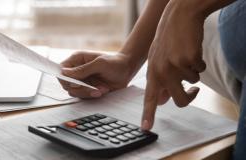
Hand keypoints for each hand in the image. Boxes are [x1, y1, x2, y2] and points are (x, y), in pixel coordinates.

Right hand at [59, 51, 135, 97]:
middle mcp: (77, 71)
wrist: (127, 70)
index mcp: (76, 60)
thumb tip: (65, 73)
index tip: (72, 83)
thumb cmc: (114, 63)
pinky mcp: (87, 89)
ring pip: (74, 92)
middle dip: (80, 88)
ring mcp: (82, 81)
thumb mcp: (100, 64)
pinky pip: (84, 97)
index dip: (63, 78)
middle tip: (92, 88)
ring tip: (102, 89)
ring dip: (88, 93)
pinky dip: (93, 95)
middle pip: (67, 84)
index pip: (61, 70)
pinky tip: (103, 90)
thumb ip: (83, 69)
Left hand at [141, 1, 206, 129]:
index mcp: (152, 73)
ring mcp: (175, 66)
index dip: (148, 114)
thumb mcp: (158, 60)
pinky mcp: (189, 59)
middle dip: (190, 97)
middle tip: (194, 90)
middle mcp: (161, 72)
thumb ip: (160, 80)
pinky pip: (201, 70)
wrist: (178, 16)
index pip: (149, 98)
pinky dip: (199, 62)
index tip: (145, 128)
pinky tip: (191, 49)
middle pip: (179, 100)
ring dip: (193, 72)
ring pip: (193, 83)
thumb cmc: (169, 40)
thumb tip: (163, 101)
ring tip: (185, 55)